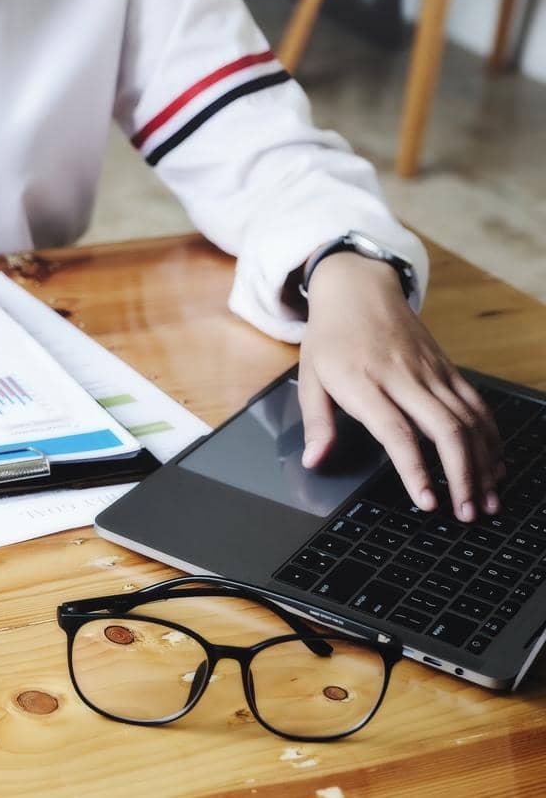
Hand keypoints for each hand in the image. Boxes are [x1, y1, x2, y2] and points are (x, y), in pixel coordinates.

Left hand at [298, 252, 502, 521]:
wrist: (358, 290)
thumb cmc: (330, 338)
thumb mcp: (309, 377)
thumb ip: (316, 422)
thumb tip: (314, 462)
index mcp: (363, 383)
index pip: (396, 432)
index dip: (414, 469)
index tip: (427, 501)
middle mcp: (403, 377)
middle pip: (445, 429)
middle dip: (462, 476)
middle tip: (465, 513)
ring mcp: (431, 372)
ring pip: (469, 421)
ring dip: (482, 463)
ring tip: (485, 501)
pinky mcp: (448, 368)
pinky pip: (476, 405)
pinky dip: (490, 438)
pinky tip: (493, 464)